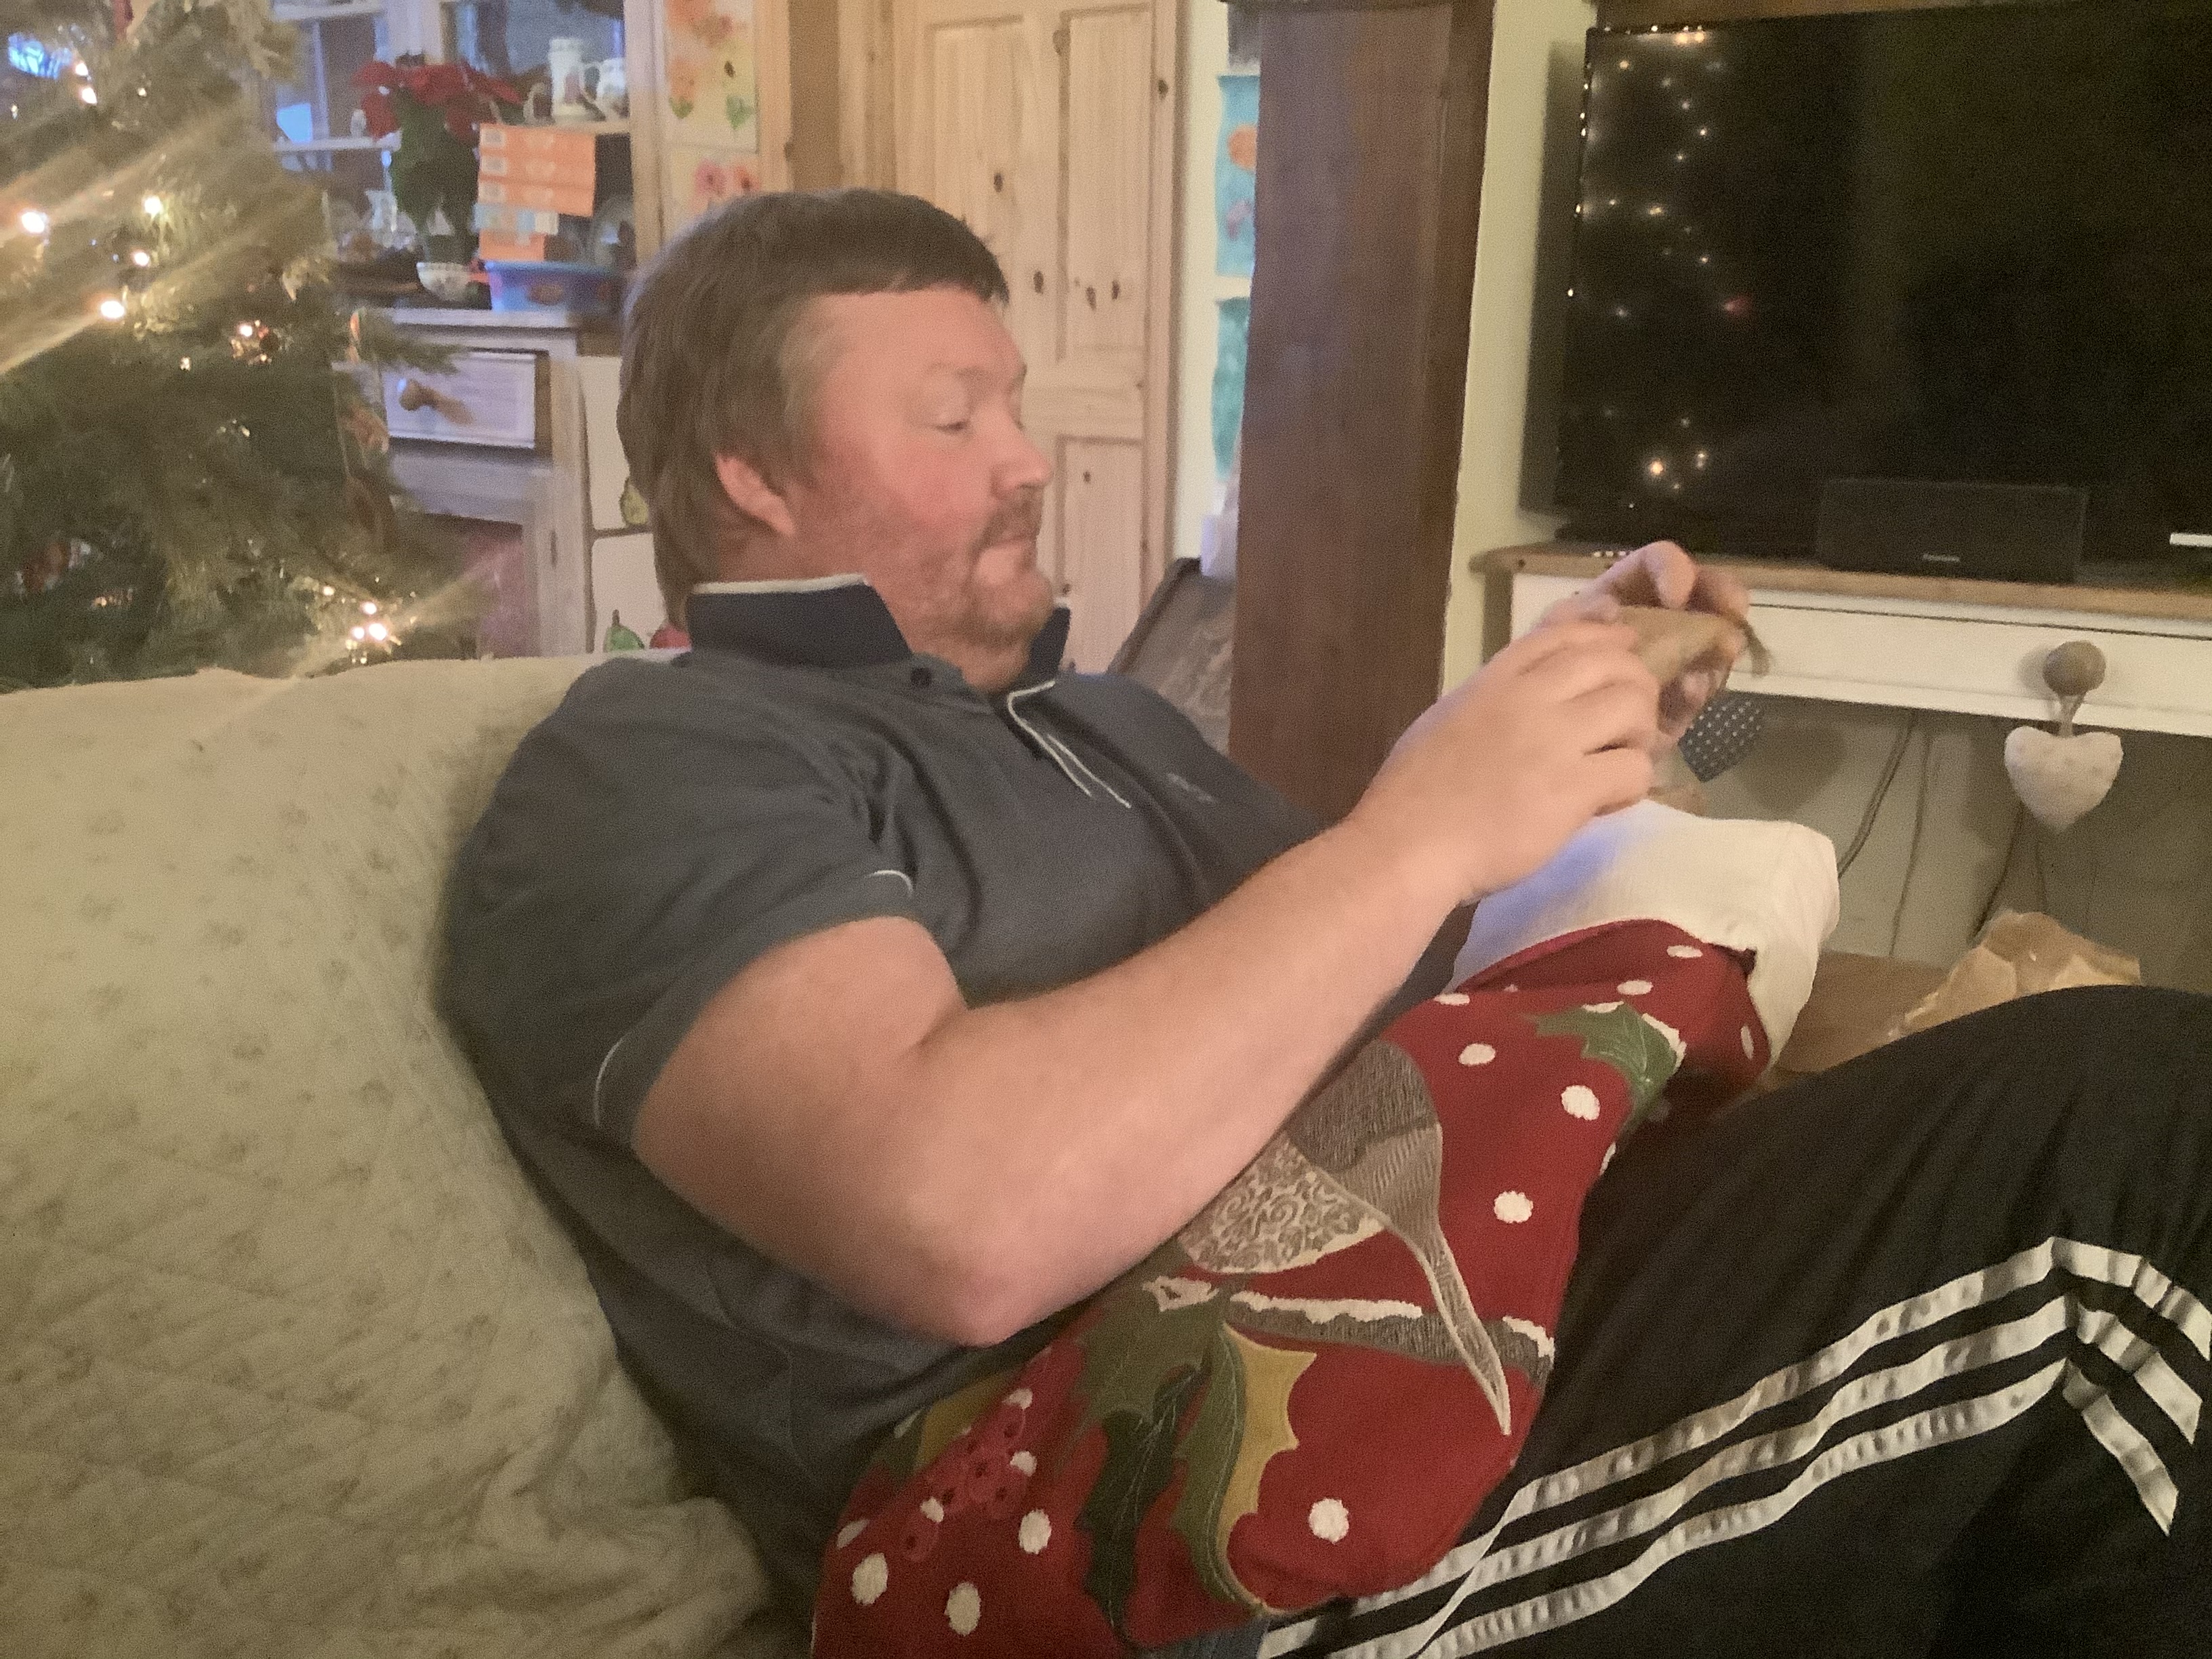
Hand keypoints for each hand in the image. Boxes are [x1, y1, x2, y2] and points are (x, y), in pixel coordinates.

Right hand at [1352, 621, 1659, 905]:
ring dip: (1640, 733)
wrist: (1407, 846)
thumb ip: (1488, 703)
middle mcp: (1527, 699)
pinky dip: (1632, 784)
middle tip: (1631, 721)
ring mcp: (1552, 740)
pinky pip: (1633, 768)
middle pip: (1611, 661)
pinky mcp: (1571, 788)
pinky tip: (1610, 801)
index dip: (1603, 635)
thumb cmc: (1411, 797)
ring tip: (1621, 759)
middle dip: (1635, 686)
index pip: (1562, 635)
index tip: (1624, 645)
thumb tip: (1521, 703)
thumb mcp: (1445, 722)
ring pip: (1632, 706)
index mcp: (1493, 682)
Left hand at [1541, 542, 1750, 741]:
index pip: (1655, 564)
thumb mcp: (1549, 637)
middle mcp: (1654, 623)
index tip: (1677, 592)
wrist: (1542, 734)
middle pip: (1701, 594)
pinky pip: (1697, 690)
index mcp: (1623, 595)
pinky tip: (1691, 690)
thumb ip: (1575, 616)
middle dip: (1723, 593)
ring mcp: (1671, 661)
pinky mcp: (1675, 703)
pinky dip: (1699, 687)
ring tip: (1720, 651)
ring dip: (1718, 643)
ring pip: (1710, 641)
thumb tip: (1611, 604)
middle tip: (1733, 607)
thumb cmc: (1542, 673)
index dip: (1672, 568)